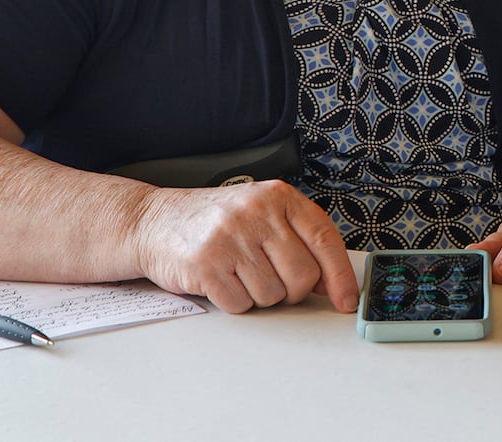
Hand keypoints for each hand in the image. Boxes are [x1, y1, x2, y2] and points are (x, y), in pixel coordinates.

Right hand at [132, 180, 356, 314]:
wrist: (154, 221)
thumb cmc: (216, 221)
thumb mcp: (262, 214)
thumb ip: (299, 238)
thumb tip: (332, 283)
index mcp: (278, 196)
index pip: (324, 239)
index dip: (340, 275)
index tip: (347, 300)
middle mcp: (256, 213)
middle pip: (302, 275)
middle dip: (292, 289)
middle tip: (271, 279)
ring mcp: (230, 238)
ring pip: (272, 295)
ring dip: (259, 295)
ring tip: (239, 272)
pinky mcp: (205, 266)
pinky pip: (241, 304)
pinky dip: (235, 301)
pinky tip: (221, 280)